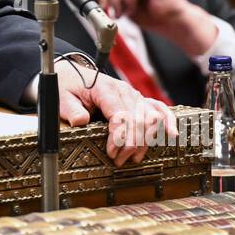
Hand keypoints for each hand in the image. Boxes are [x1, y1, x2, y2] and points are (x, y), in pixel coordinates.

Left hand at [51, 61, 177, 165]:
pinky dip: (167, 121)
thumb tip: (81, 121)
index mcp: (105, 89)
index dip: (119, 137)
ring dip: (144, 141)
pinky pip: (158, 108)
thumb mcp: (61, 97)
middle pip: (138, 120)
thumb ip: (71, 110)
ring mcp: (133, 94)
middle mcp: (124, 91)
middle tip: (118, 161)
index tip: (111, 153)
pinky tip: (172, 135)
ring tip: (132, 158)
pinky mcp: (138, 100)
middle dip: (130, 144)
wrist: (72, 74)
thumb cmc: (68, 87)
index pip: (120, 115)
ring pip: (150, 118)